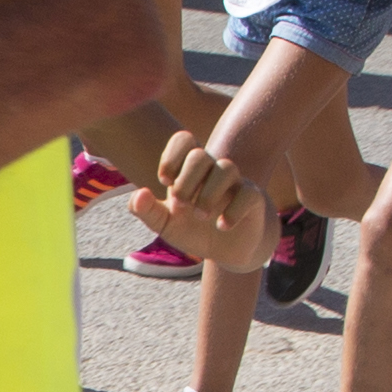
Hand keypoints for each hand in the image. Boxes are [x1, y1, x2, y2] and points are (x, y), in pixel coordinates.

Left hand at [126, 128, 263, 266]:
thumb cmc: (192, 229)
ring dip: (208, 194)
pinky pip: (248, 194)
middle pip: (200, 155)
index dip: (171, 157)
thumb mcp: (164, 224)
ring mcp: (235, 183)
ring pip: (226, 167)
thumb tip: (138, 194)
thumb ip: (146, 210)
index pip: (184, 140)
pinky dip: (233, 211)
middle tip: (181, 205)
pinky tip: (222, 226)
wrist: (225, 251)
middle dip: (186, 181)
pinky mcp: (253, 199)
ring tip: (201, 216)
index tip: (164, 182)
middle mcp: (212, 170)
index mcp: (189, 170)